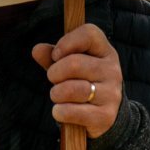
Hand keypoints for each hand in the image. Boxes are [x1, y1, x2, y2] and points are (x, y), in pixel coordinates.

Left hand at [32, 23, 123, 138]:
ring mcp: (111, 93)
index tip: (56, 55)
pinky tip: (62, 111)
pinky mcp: (105, 115)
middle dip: (54, 73)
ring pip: (70, 89)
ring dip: (56, 94)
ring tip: (59, 96)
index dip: (67, 41)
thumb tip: (37, 49)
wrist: (107, 115)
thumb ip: (54, 57)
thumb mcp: (72, 67)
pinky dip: (59, 112)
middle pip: (73, 63)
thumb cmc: (84, 83)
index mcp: (106, 52)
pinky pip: (71, 111)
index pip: (90, 33)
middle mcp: (112, 70)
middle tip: (54, 80)